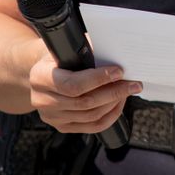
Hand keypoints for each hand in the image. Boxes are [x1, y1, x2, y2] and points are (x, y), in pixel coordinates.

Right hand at [26, 43, 141, 133]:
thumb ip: (90, 50)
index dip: (98, 79)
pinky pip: (92, 126)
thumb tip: (119, 53)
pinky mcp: (62, 126)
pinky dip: (110, 115)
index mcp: (41, 77)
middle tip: (133, 83)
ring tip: (128, 90)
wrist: (45, 71)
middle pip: (84, 103)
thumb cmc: (62, 56)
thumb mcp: (69, 47)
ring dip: (114, 103)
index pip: (72, 84)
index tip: (119, 72)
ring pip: (91, 116)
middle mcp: (42, 100)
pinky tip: (118, 103)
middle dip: (113, 92)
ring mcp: (51, 116)